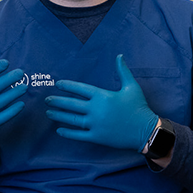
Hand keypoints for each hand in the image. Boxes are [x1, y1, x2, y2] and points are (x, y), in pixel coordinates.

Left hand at [44, 54, 158, 149]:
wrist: (145, 130)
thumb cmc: (139, 107)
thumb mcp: (131, 87)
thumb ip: (122, 71)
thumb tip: (119, 55)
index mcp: (102, 96)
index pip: (80, 88)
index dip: (67, 86)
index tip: (58, 84)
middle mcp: (96, 109)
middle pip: (71, 104)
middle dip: (57, 101)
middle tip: (47, 99)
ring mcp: (95, 124)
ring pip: (71, 119)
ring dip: (58, 115)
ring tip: (49, 112)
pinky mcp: (96, 137)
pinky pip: (78, 135)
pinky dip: (67, 133)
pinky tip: (59, 130)